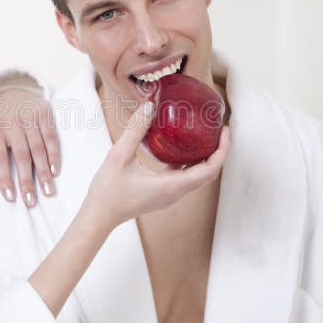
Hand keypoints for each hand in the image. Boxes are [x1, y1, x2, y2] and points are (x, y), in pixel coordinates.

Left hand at [0, 87, 59, 206]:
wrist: (14, 90)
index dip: (4, 178)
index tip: (10, 197)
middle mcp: (12, 122)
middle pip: (21, 155)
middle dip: (26, 180)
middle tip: (31, 201)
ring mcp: (29, 117)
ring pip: (38, 148)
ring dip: (44, 172)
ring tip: (48, 191)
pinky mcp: (44, 114)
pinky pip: (51, 137)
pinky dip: (54, 154)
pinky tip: (55, 171)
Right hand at [86, 102, 229, 228]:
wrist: (98, 216)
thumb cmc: (107, 192)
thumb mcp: (119, 156)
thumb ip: (135, 130)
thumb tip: (150, 105)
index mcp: (171, 186)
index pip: (209, 169)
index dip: (222, 150)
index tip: (224, 130)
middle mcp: (175, 193)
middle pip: (208, 173)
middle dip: (218, 151)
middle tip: (219, 128)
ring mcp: (170, 195)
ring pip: (197, 176)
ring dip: (206, 157)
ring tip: (205, 135)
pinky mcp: (163, 194)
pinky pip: (184, 177)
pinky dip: (189, 162)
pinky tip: (180, 146)